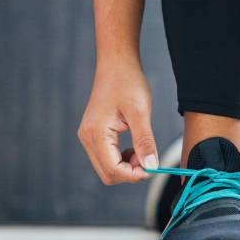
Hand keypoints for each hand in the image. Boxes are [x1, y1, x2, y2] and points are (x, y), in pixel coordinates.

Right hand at [78, 60, 157, 184]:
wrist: (117, 64)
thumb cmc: (128, 83)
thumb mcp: (140, 112)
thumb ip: (144, 141)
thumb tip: (151, 167)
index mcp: (96, 133)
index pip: (113, 170)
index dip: (134, 175)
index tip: (153, 167)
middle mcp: (87, 138)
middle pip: (108, 174)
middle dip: (130, 173)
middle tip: (148, 158)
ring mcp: (89, 136)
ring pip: (107, 168)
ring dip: (127, 167)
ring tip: (143, 150)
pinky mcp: (94, 134)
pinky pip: (107, 157)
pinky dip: (123, 159)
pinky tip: (135, 147)